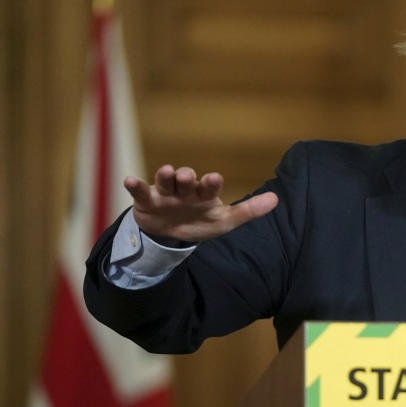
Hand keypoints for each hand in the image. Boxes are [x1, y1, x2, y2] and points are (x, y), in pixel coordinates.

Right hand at [123, 165, 278, 241]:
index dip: (211, 182)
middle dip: (186, 177)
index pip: (209, 186)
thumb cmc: (201, 222)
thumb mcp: (225, 221)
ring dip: (165, 175)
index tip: (215, 178)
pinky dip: (135, 185)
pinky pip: (140, 191)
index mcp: (204, 194)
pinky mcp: (147, 201)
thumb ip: (248, 211)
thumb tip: (276, 199)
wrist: (171, 234)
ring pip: (165, 180)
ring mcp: (165, 194)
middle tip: (188, 176)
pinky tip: (129, 180)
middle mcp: (185, 190)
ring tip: (167, 172)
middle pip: (185, 180)